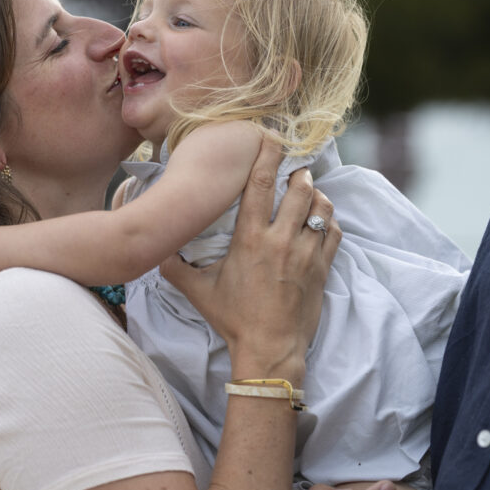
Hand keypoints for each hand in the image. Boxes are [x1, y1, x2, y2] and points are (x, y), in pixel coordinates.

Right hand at [160, 138, 340, 380]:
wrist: (270, 349)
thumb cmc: (234, 319)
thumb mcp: (199, 292)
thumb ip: (174, 268)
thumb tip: (155, 252)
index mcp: (250, 239)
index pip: (260, 185)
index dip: (268, 156)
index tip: (273, 140)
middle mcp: (280, 240)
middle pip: (299, 189)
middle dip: (299, 173)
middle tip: (295, 170)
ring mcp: (305, 254)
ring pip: (321, 207)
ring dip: (317, 194)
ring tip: (309, 192)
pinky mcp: (322, 268)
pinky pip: (334, 232)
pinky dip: (330, 221)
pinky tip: (320, 220)